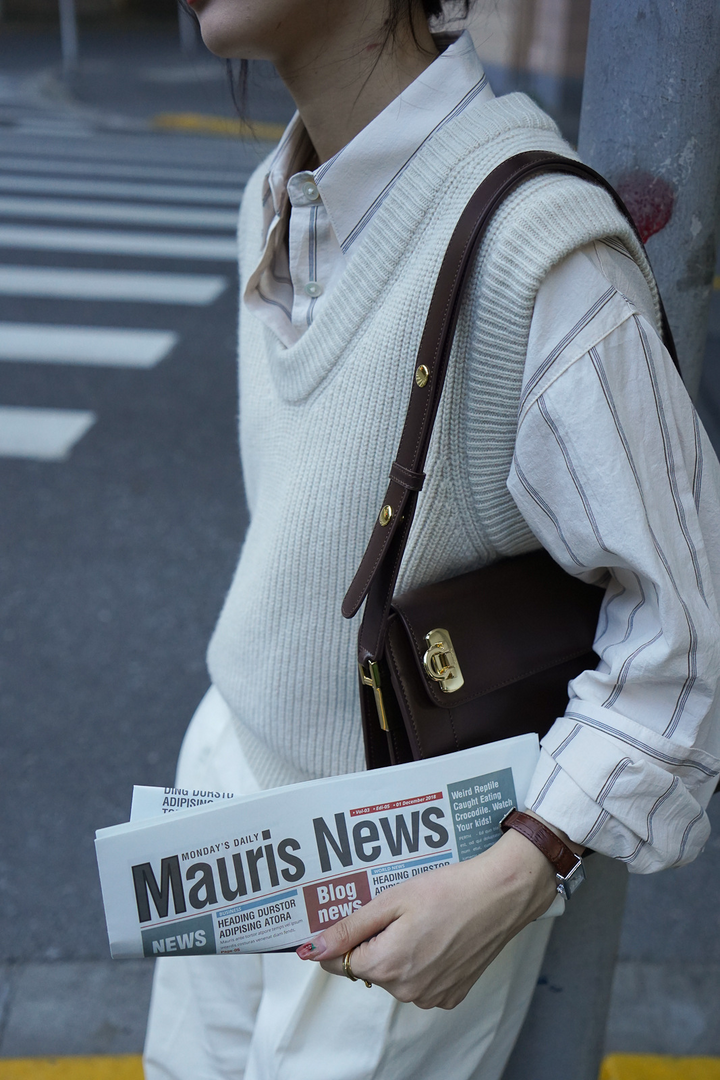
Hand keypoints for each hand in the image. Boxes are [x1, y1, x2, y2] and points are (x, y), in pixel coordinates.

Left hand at [295, 828, 557, 1009]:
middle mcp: (406, 991)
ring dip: (398, 953)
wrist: (500, 895)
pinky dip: (422, 963)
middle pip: (369, 969)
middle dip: (374, 942)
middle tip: (399, 911)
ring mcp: (430, 997)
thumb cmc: (448, 890)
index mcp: (386, 965)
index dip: (342, 939)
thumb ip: (351, 928)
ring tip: (423, 921)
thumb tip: (313, 949)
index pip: (340, 962)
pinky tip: (439, 937)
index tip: (354, 920)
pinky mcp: (451, 996)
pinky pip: (420, 982)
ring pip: (395, 976)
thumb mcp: (392, 899)